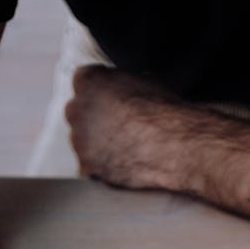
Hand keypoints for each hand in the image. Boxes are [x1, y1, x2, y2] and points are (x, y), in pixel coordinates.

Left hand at [65, 65, 189, 191]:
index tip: (113, 103)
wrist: (173, 146)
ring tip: (125, 149)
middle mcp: (76, 108)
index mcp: (88, 80)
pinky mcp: (87, 167)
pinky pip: (89, 168)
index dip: (101, 94)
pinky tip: (122, 166)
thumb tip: (126, 90)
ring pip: (82, 141)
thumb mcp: (145, 80)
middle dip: (93, 119)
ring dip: (97, 145)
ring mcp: (79, 140)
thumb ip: (123, 83)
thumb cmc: (163, 112)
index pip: (84, 82)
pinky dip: (101, 169)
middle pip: (78, 112)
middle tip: (119, 127)